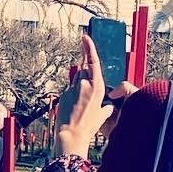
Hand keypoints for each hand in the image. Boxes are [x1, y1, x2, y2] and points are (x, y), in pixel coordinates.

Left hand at [56, 33, 135, 157]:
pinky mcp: (64, 94)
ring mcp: (73, 88)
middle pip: (83, 68)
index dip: (89, 48)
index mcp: (97, 86)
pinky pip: (70, 90)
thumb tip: (108, 106)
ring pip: (76, 78)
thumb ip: (106, 106)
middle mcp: (85, 84)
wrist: (71, 133)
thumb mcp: (103, 115)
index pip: (93, 62)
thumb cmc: (88, 126)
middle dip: (84, 64)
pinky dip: (73, 94)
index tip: (85, 38)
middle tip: (83, 52)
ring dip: (79, 82)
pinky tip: (74, 106)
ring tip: (81, 97)